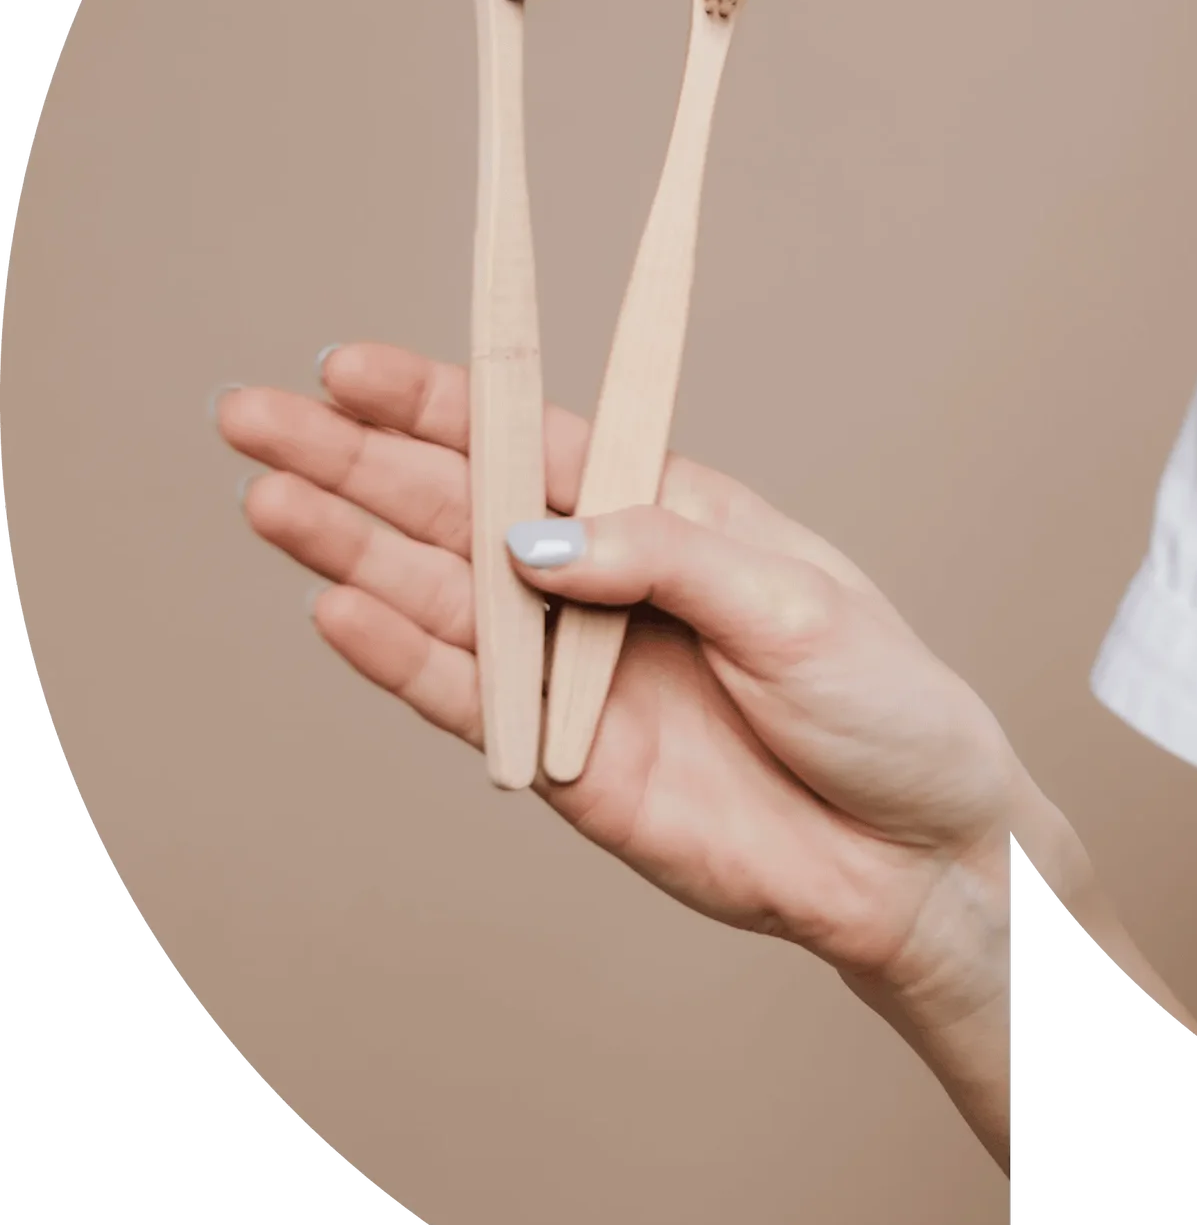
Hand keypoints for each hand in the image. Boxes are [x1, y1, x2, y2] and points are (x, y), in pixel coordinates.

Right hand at [217, 342, 1064, 1157]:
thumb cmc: (884, 710)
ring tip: (269, 502)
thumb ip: (663, 560)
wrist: (915, 857)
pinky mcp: (568, 763)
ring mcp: (582, 671)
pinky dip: (405, 662)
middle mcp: (614, 583)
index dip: (442, 404)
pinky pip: (474, 702)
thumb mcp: (796, 607)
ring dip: (356, 552)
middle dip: (359, 464)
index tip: (349, 367)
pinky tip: (336, 613)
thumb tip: (529, 538)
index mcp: (676, 514)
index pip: (539, 441)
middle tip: (254, 418)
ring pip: (446, 599)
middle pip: (465, 509)